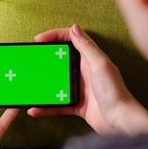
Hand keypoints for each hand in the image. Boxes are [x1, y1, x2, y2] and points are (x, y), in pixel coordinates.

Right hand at [30, 24, 147, 134]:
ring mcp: (77, 88)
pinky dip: (45, 108)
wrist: (118, 120)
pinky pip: (55, 104)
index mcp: (89, 59)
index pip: (70, 40)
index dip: (54, 36)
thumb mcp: (100, 64)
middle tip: (30, 60)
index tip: (39, 40)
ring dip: (41, 85)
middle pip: (59, 61)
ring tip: (29, 85)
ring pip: (54, 83)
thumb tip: (74, 28)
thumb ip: (87, 47)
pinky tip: (34, 109)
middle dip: (43, 59)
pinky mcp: (74, 104)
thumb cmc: (114, 92)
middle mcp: (82, 72)